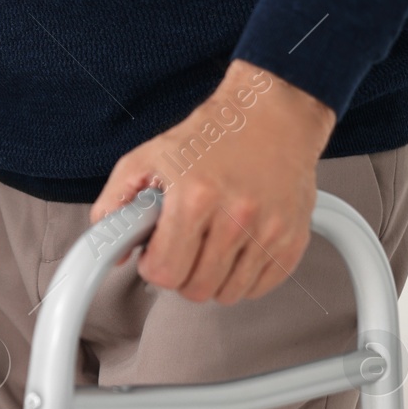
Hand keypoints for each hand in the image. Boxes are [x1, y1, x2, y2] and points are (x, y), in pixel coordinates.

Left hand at [89, 60, 335, 304]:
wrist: (272, 114)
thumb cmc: (212, 135)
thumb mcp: (147, 158)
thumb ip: (116, 204)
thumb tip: (114, 251)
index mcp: (195, 196)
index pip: (165, 272)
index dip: (153, 266)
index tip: (156, 253)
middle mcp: (236, 215)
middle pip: (196, 289)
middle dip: (181, 273)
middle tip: (182, 247)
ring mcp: (269, 230)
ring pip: (228, 294)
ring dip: (211, 278)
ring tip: (209, 245)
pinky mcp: (293, 239)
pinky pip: (260, 288)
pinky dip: (243, 278)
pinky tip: (234, 250)